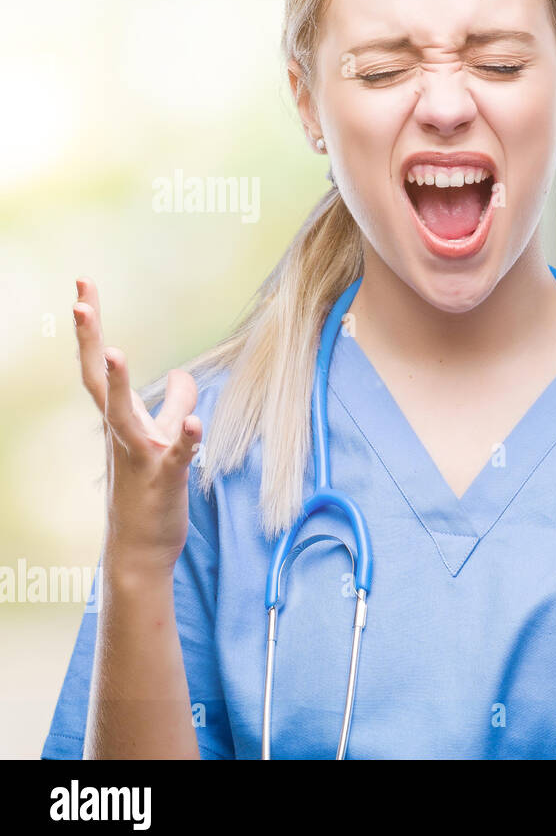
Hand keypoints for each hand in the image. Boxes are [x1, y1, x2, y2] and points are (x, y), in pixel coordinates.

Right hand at [74, 277, 203, 578]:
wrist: (142, 548)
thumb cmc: (149, 491)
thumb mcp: (164, 439)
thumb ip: (174, 406)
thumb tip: (182, 375)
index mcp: (120, 420)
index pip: (99, 366)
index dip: (92, 329)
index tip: (83, 286)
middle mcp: (122, 433)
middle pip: (100, 381)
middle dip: (91, 341)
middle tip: (79, 301)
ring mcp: (140, 456)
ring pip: (126, 418)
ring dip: (121, 386)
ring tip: (117, 353)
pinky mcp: (164, 479)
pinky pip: (175, 456)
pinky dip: (185, 438)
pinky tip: (196, 425)